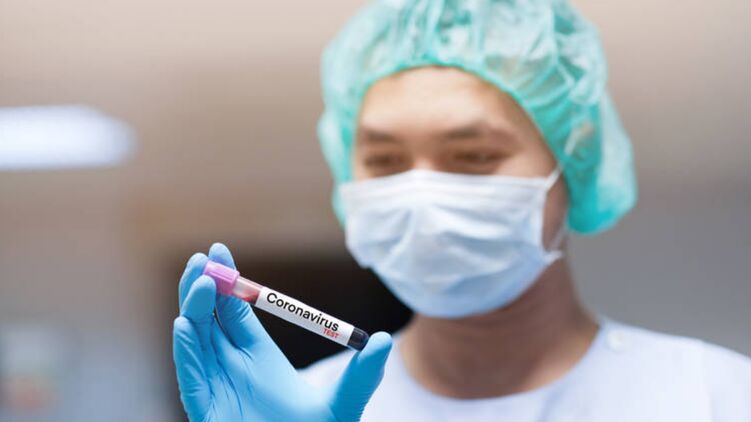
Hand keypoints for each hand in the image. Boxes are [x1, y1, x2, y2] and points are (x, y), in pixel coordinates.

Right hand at [173, 243, 391, 421]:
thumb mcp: (344, 403)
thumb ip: (362, 374)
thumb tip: (383, 341)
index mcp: (259, 357)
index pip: (236, 312)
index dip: (229, 283)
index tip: (221, 252)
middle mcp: (233, 367)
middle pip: (210, 320)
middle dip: (203, 288)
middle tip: (202, 258)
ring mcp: (216, 388)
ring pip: (197, 343)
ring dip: (194, 311)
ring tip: (199, 282)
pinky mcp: (206, 410)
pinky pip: (190, 378)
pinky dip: (187, 352)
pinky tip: (186, 325)